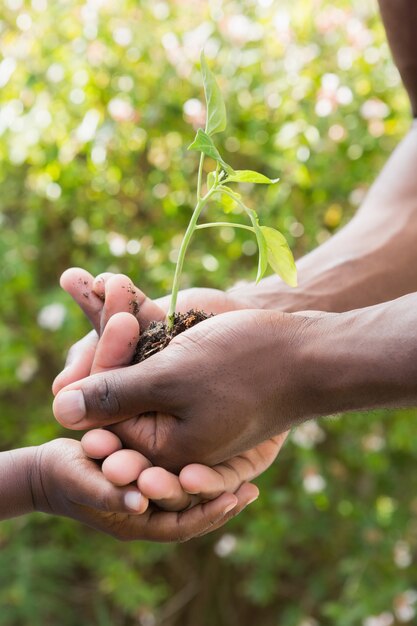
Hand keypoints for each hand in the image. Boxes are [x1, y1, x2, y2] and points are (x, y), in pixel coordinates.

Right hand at [32, 438, 255, 541]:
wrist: (50, 469)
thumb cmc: (63, 474)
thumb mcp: (81, 480)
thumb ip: (106, 492)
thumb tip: (139, 502)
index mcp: (134, 521)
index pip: (180, 526)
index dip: (208, 514)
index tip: (235, 498)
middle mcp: (148, 513)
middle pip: (192, 514)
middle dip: (221, 503)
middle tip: (251, 489)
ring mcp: (149, 497)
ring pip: (190, 499)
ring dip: (216, 488)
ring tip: (247, 476)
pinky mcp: (149, 477)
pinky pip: (181, 480)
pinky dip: (201, 472)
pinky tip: (220, 455)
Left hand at [54, 303, 308, 470]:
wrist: (315, 354)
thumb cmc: (250, 367)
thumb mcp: (174, 379)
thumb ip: (115, 396)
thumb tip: (59, 409)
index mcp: (162, 449)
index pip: (104, 415)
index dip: (96, 366)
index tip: (111, 322)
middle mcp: (171, 434)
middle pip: (118, 389)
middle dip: (109, 340)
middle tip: (97, 285)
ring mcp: (185, 407)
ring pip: (136, 367)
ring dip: (123, 325)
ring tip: (109, 281)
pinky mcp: (197, 384)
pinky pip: (158, 354)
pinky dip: (145, 325)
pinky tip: (128, 290)